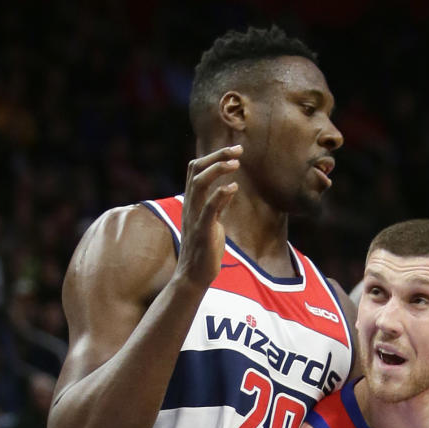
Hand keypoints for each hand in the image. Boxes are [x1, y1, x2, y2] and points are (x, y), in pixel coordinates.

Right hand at [175, 146, 241, 289]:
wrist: (193, 277)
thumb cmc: (204, 251)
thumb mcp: (213, 223)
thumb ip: (219, 206)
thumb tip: (229, 189)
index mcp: (192, 202)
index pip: (196, 169)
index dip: (214, 156)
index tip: (234, 152)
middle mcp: (190, 205)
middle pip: (196, 169)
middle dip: (217, 155)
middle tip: (238, 150)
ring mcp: (194, 217)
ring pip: (199, 183)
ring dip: (218, 169)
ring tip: (236, 163)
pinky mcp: (202, 232)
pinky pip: (208, 208)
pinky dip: (220, 195)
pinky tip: (233, 188)